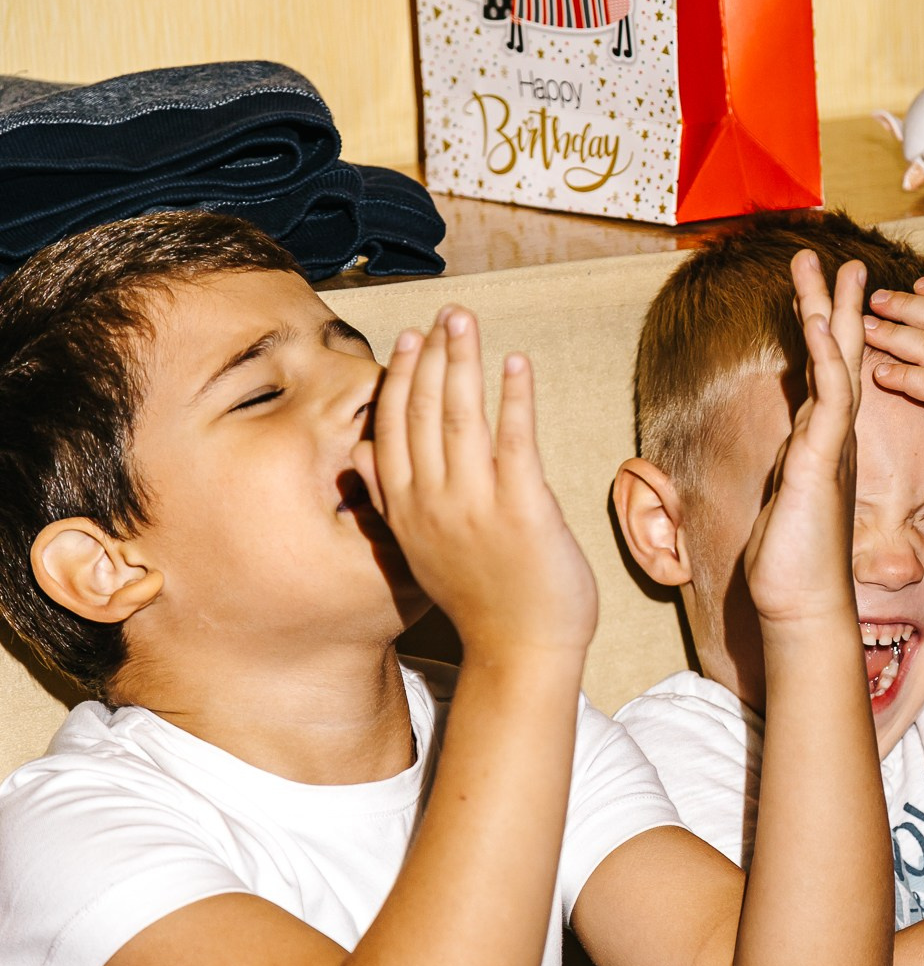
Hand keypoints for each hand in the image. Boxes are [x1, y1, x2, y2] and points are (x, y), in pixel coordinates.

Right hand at [352, 307, 593, 663]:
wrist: (523, 650)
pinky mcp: (522, 510)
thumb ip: (389, 499)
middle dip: (433, 355)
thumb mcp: (418, 548)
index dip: (401, 377)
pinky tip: (515, 363)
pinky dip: (513, 397)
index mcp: (406, 509)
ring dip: (464, 361)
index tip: (409, 338)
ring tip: (468, 322)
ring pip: (461, 416)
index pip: (394, 427)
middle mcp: (433, 503)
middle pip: (424, 412)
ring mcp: (475, 506)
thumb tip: (358, 455)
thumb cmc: (482, 598)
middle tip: (447, 314)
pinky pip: (514, 440)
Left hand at [743, 252, 867, 626]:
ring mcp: (831, 446)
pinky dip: (826, 356)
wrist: (802, 606)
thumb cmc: (789, 566)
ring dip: (831, 312)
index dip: (825, 331)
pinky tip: (821, 322)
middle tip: (840, 260)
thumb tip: (781, 460)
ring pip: (837, 363)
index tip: (822, 295)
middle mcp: (832, 438)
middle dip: (837, 305)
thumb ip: (786, 473)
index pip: (826, 374)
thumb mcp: (780, 505)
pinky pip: (829, 397)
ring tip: (828, 266)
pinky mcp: (821, 460)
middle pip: (840, 355)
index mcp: (821, 444)